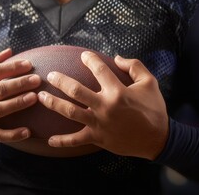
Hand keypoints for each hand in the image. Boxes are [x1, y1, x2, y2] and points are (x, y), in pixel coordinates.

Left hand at [37, 51, 168, 159]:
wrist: (158, 139)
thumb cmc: (154, 109)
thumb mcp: (150, 83)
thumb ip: (134, 66)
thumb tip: (116, 57)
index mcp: (118, 91)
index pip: (99, 70)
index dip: (89, 59)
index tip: (82, 55)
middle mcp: (105, 106)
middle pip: (76, 91)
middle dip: (60, 81)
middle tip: (50, 75)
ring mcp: (99, 123)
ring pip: (70, 112)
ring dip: (54, 104)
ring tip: (40, 97)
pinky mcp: (97, 138)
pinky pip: (76, 140)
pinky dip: (62, 142)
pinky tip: (49, 140)